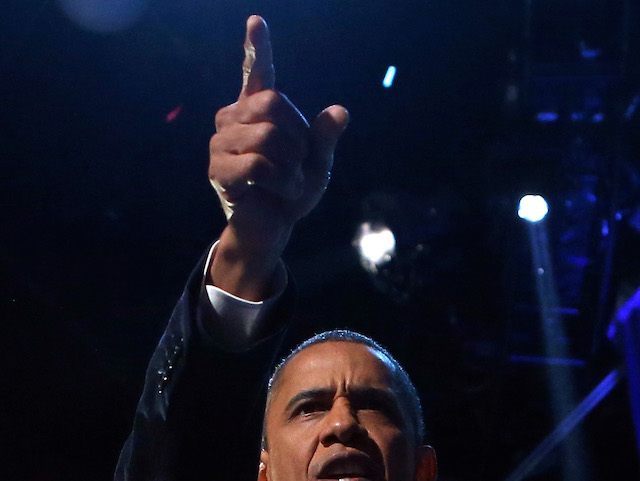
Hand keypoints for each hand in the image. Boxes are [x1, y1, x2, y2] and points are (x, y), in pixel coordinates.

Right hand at [208, 15, 348, 299]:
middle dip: (297, 136)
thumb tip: (341, 112)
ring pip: (267, 135)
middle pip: (273, 103)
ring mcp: (221, 143)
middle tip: (295, 163)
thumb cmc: (293, 190)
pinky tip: (279, 190)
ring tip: (287, 181)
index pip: (257, 73)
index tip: (257, 21)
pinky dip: (281, 181)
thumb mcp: (318, 163)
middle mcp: (234, 119)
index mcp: (258, 112)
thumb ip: (325, 138)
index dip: (258, 48)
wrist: (274, 226)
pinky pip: (258, 164)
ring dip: (290, 165)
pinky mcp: (218, 170)